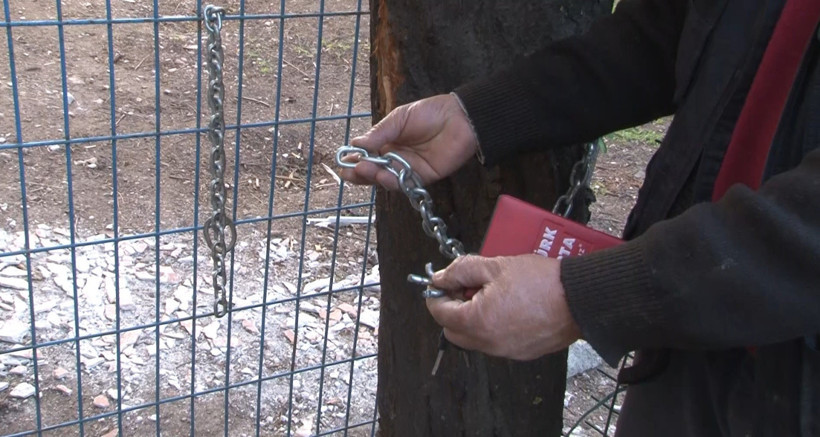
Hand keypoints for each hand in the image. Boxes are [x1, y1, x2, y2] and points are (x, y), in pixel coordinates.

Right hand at [340, 94, 478, 189]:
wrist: (459, 117)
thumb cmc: (430, 113)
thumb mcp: (399, 118)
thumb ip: (379, 133)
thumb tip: (355, 144)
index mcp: (389, 142)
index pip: (368, 155)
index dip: (356, 160)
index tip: (343, 162)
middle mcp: (397, 157)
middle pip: (375, 171)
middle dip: (360, 173)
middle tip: (349, 172)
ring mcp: (409, 168)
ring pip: (387, 179)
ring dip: (374, 177)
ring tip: (364, 170)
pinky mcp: (423, 177)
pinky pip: (404, 183)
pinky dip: (392, 181)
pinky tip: (382, 175)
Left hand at [426, 254, 581, 360]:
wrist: (579, 298)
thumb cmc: (541, 282)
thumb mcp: (495, 266)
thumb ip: (461, 271)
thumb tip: (440, 277)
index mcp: (477, 321)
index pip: (439, 313)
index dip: (436, 295)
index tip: (442, 283)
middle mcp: (488, 343)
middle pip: (453, 331)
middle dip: (452, 309)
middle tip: (465, 288)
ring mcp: (505, 351)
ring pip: (474, 338)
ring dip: (472, 319)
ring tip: (489, 294)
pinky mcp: (521, 353)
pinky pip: (494, 342)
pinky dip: (491, 327)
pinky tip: (505, 306)